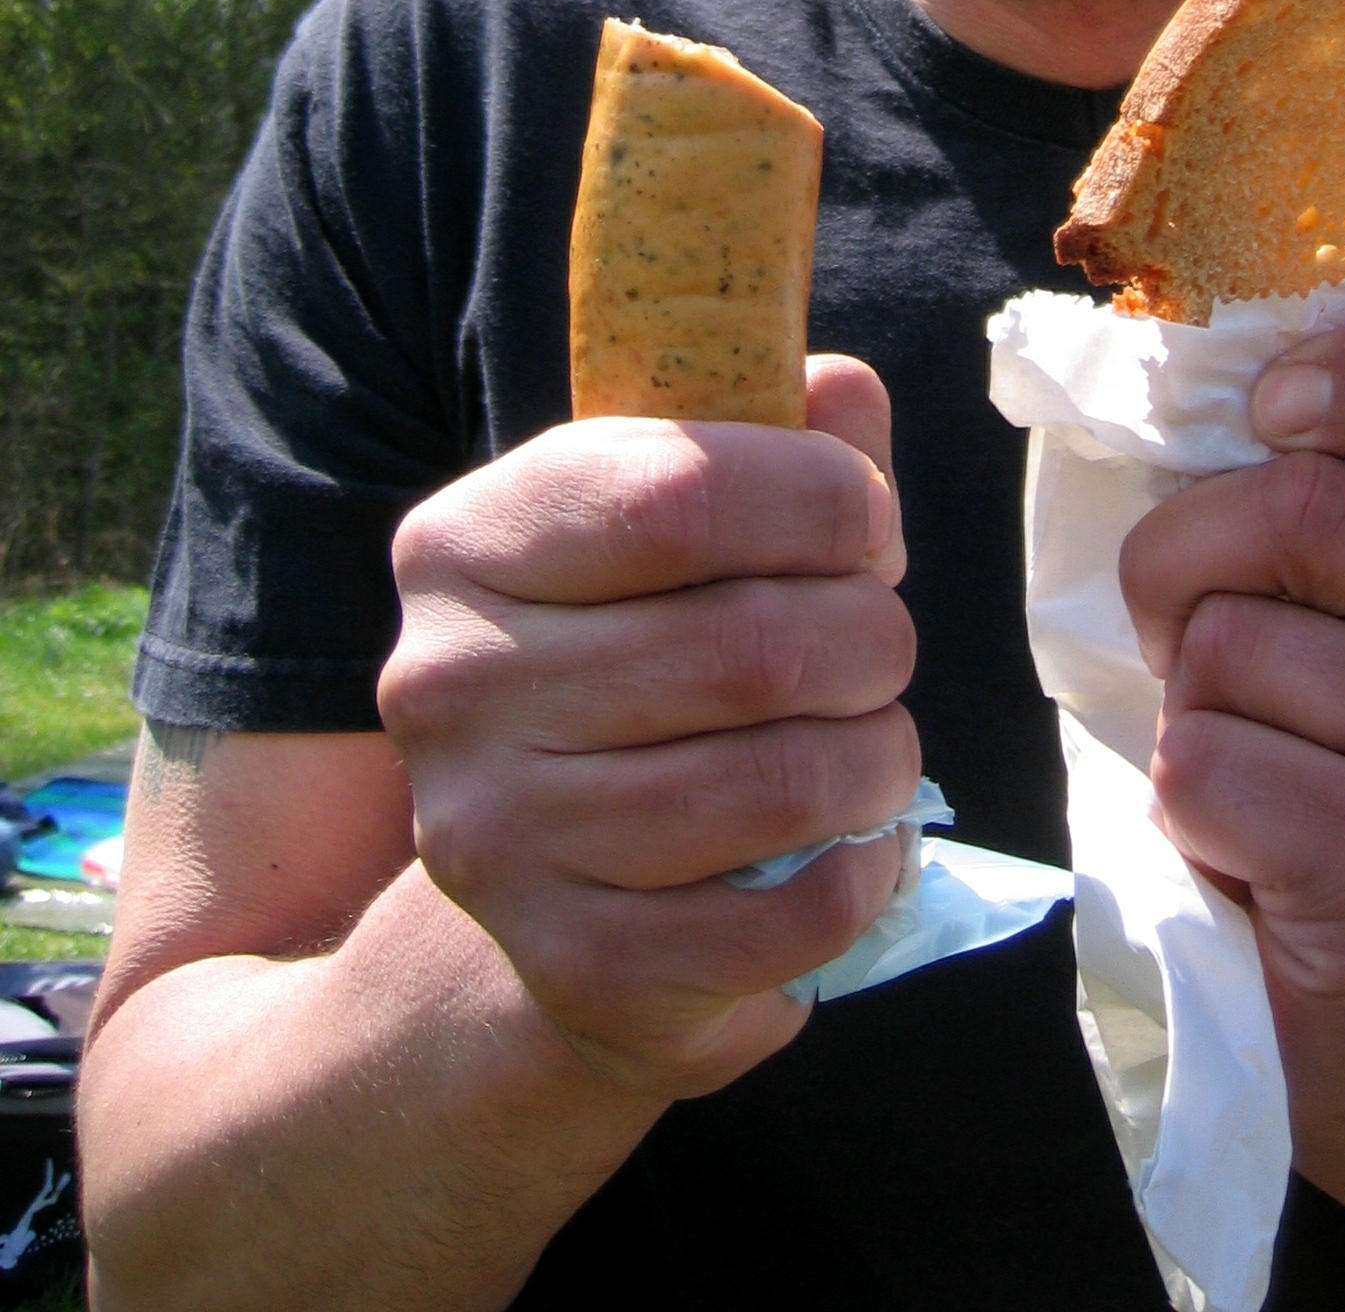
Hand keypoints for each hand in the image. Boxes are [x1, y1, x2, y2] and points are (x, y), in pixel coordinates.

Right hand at [377, 357, 918, 1102]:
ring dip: (879, 755)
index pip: (680, 492)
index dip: (822, 498)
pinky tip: (854, 843)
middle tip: (875, 648)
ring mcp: (497, 840)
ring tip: (871, 742)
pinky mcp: (574, 966)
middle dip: (872, 638)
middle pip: (755, 644)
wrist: (548, 876)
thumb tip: (844, 395)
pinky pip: (791, 915)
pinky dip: (864, 870)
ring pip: (784, 782)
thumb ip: (782, 439)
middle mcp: (450, 687)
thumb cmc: (644, 651)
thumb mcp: (684, 519)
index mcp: (464, 542)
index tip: (866, 522)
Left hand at [1116, 315, 1344, 1195]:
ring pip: (1230, 637)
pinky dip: (1181, 799)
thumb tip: (1180, 377)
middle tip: (1214, 656)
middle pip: (1301, 504)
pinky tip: (1256, 849)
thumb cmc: (1338, 761)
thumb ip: (1328, 484)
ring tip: (1265, 767)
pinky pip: (1202, 755)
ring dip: (1189, 702)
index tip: (1282, 416)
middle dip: (1185, 565)